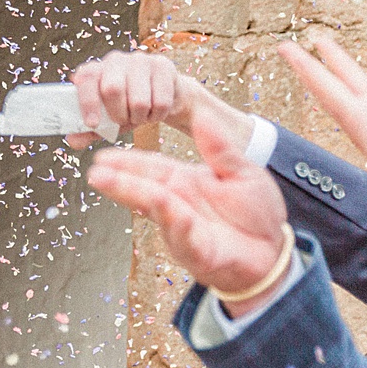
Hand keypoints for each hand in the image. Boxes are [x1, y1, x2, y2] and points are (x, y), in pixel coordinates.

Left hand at [67, 52, 257, 151]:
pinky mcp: (165, 67)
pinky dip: (160, 111)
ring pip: (136, 92)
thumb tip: (70, 138)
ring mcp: (141, 61)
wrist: (168, 102)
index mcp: (95, 72)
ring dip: (141, 114)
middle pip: (111, 84)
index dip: (87, 102)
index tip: (95, 125)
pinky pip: (162, 96)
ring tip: (143, 118)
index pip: (84, 79)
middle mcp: (116, 60)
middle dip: (118, 113)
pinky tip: (159, 111)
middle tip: (126, 124)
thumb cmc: (131, 114)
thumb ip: (89, 131)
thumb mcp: (107, 125)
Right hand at [88, 108, 292, 313]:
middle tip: (94, 171)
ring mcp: (184, 229)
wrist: (272, 252)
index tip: (102, 155)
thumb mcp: (241, 171)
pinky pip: (186, 238)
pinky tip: (169, 211)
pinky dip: (178, 226)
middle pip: (145, 188)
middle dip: (119, 180)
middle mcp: (178, 205)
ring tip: (108, 184)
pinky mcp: (199, 252)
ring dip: (134, 196)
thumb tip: (203, 115)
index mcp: (184, 182)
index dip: (127, 161)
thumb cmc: (254, 213)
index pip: (151, 168)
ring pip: (157, 210)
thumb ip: (219, 147)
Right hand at [278, 37, 366, 199]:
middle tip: (289, 46)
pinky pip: (330, 94)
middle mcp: (361, 115)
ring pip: (323, 87)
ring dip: (303, 66)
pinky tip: (300, 61)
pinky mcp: (355, 121)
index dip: (336, 62)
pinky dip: (313, 76)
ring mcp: (355, 119)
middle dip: (309, 64)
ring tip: (285, 48)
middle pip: (330, 83)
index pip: (352, 80)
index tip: (321, 44)